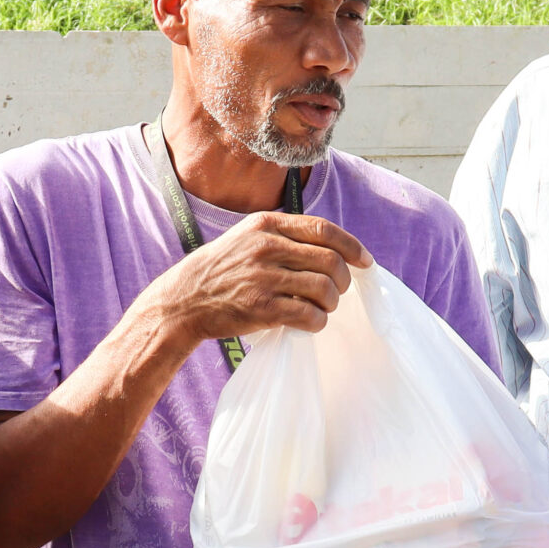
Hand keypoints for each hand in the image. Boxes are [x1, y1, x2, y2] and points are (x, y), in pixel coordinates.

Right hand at [152, 212, 372, 344]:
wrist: (184, 301)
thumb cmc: (221, 270)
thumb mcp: (246, 238)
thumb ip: (283, 236)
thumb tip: (331, 248)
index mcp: (266, 225)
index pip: (324, 230)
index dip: (352, 246)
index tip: (365, 261)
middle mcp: (267, 247)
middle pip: (330, 261)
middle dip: (343, 281)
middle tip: (337, 292)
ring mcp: (264, 277)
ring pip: (324, 289)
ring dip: (331, 303)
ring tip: (322, 308)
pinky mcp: (261, 307)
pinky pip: (309, 315)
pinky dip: (317, 322)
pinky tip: (310, 323)